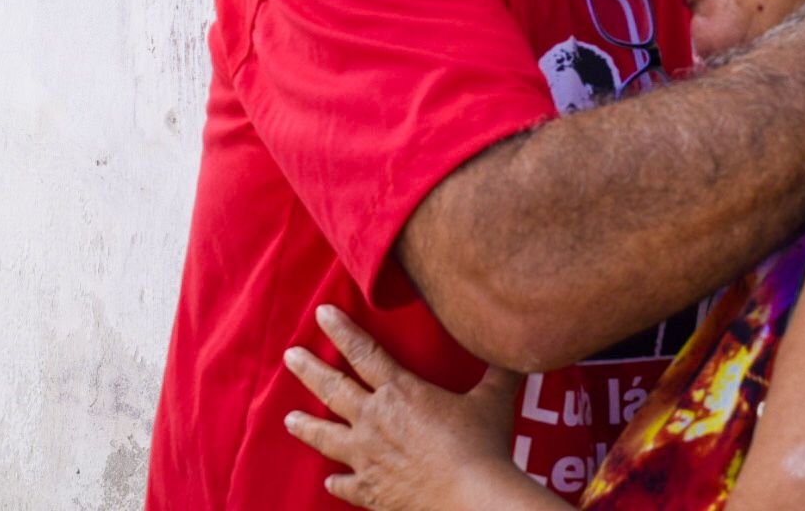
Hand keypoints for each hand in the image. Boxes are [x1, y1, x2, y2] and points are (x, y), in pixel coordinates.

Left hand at [283, 305, 523, 510]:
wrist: (469, 497)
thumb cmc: (481, 444)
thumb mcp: (493, 400)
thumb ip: (499, 372)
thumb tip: (515, 346)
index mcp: (400, 392)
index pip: (363, 352)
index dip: (342, 330)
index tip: (321, 312)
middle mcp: (374, 421)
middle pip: (333, 390)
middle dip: (310, 370)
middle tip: (290, 356)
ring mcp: (367, 458)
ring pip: (326, 437)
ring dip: (307, 426)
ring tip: (289, 418)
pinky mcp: (371, 491)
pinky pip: (347, 484)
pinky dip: (337, 482)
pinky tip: (330, 481)